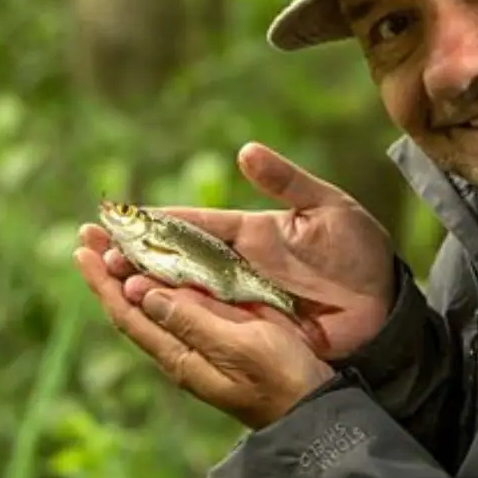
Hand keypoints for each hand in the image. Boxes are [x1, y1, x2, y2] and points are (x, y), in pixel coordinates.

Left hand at [73, 246, 335, 428]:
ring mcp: (201, 344)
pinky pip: (185, 302)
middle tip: (91, 230)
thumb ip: (193, 320)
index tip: (83, 247)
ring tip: (117, 238)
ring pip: (157, 301)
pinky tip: (168, 262)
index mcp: (180, 355)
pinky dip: (169, 277)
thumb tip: (142, 292)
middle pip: (134, 304)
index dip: (103, 281)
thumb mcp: (238, 346)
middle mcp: (182, 349)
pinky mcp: (224, 335)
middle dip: (110, 268)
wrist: (314, 409)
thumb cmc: (281, 378)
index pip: (128, 313)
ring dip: (135, 268)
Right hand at [78, 142, 396, 359]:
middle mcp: (238, 265)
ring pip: (181, 290)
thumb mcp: (328, 209)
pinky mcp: (252, 326)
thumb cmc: (361, 253)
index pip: (191, 222)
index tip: (116, 215)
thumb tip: (245, 151)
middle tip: (89, 247)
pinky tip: (143, 309)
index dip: (154, 220)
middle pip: (174, 257)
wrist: (387, 308)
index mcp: (250, 232)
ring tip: (102, 276)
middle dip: (132, 252)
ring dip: (142, 283)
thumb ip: (287, 182)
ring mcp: (242, 297)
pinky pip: (205, 320)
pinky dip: (173, 314)